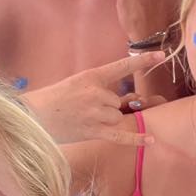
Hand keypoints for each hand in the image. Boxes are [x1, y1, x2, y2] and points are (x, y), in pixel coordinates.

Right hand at [23, 52, 168, 145]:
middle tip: (86, 110)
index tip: (162, 55)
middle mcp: (97, 93)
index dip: (143, 60)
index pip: (123, 66)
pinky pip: (121, 136)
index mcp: (92, 76)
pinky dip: (136, 139)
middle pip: (119, 102)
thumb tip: (130, 100)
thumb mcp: (76, 83)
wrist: (33, 117)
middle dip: (110, 107)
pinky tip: (151, 140)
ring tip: (84, 120)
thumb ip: (101, 89)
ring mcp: (96, 113)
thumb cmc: (54, 99)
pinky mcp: (94, 131)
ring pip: (118, 117)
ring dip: (108, 120)